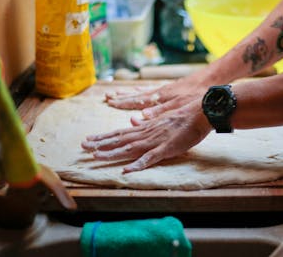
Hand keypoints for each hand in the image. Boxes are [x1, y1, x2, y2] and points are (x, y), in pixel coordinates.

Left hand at [81, 100, 211, 172]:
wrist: (199, 113)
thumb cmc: (183, 116)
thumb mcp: (162, 118)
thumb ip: (148, 121)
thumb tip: (134, 121)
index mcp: (146, 127)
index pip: (120, 133)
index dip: (104, 137)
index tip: (89, 139)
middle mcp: (146, 133)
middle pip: (119, 139)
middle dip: (100, 143)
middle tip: (82, 146)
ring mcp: (155, 141)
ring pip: (129, 148)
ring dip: (111, 153)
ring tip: (95, 156)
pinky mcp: (166, 149)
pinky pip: (149, 159)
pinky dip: (137, 164)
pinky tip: (126, 170)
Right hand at [105, 75, 209, 118]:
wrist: (210, 82)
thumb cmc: (196, 96)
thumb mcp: (179, 106)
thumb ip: (160, 111)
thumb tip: (140, 116)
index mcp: (160, 97)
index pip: (136, 100)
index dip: (123, 102)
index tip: (109, 101)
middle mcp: (159, 93)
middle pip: (136, 95)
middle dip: (121, 97)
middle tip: (107, 96)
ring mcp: (165, 91)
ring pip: (142, 93)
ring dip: (129, 94)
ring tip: (116, 93)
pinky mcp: (171, 91)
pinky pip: (150, 92)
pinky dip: (140, 93)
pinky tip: (139, 93)